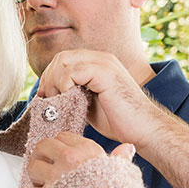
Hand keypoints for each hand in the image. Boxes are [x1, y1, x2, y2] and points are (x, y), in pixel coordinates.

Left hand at [22, 132, 135, 187]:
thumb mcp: (126, 178)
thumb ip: (121, 161)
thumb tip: (126, 148)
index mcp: (88, 151)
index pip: (62, 136)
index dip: (61, 147)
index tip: (64, 159)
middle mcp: (70, 160)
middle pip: (42, 146)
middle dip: (42, 156)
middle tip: (48, 170)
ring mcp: (55, 179)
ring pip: (32, 167)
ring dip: (36, 177)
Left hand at [38, 50, 167, 146]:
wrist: (143, 129)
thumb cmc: (118, 120)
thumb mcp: (88, 102)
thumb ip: (73, 92)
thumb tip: (49, 95)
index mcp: (98, 63)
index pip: (63, 59)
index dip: (49, 77)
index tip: (45, 97)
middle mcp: (101, 58)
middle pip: (61, 57)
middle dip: (49, 79)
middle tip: (49, 100)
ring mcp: (104, 63)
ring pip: (64, 61)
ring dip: (55, 83)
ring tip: (60, 101)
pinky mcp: (106, 73)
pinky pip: (73, 72)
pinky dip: (65, 86)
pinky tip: (71, 100)